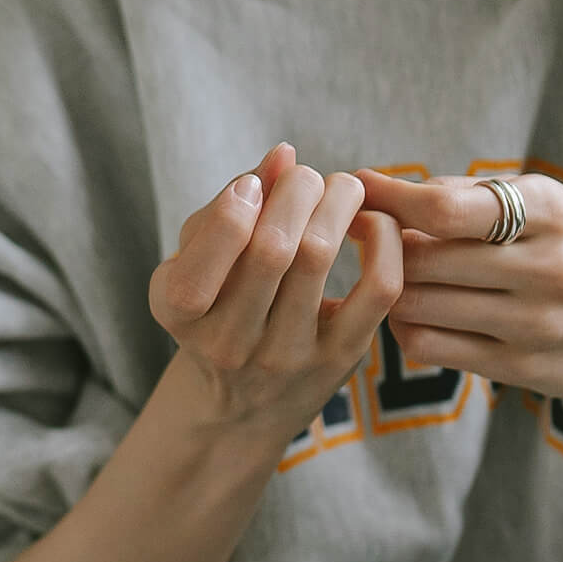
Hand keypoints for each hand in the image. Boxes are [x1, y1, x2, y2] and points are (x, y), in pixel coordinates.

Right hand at [150, 144, 404, 442]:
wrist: (239, 406)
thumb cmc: (215, 307)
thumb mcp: (197, 260)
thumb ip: (229, 204)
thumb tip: (284, 155)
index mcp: (179, 311)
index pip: (204, 257)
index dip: (233, 206)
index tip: (254, 185)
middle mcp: (229, 343)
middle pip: (272, 247)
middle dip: (296, 190)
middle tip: (305, 177)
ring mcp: (286, 356)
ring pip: (319, 257)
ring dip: (337, 201)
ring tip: (339, 187)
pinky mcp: (340, 358)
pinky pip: (377, 289)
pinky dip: (383, 239)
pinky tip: (372, 222)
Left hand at [352, 169, 562, 404]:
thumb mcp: (541, 202)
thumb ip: (464, 193)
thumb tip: (377, 189)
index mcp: (549, 212)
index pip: (445, 208)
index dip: (389, 199)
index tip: (359, 189)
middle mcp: (550, 268)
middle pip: (423, 259)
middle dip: (383, 244)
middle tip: (368, 235)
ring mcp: (536, 324)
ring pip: (417, 304)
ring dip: (390, 287)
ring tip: (392, 273)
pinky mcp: (520, 368)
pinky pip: (428, 346)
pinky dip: (403, 326)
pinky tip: (413, 311)